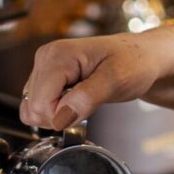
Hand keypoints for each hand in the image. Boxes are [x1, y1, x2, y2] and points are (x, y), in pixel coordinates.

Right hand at [21, 35, 163, 129]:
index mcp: (59, 55)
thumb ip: (87, 98)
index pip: (41, 101)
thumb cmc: (134, 63)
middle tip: (87, 105)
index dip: (61, 116)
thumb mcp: (117, 80)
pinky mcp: (47, 77)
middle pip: (33, 107)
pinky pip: (37, 106)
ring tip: (81, 102)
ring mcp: (44, 67)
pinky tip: (73, 103)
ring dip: (56, 115)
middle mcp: (46, 58)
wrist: (142, 57)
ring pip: (32, 108)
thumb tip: (60, 118)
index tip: (85, 110)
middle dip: (58, 117)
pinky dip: (54, 112)